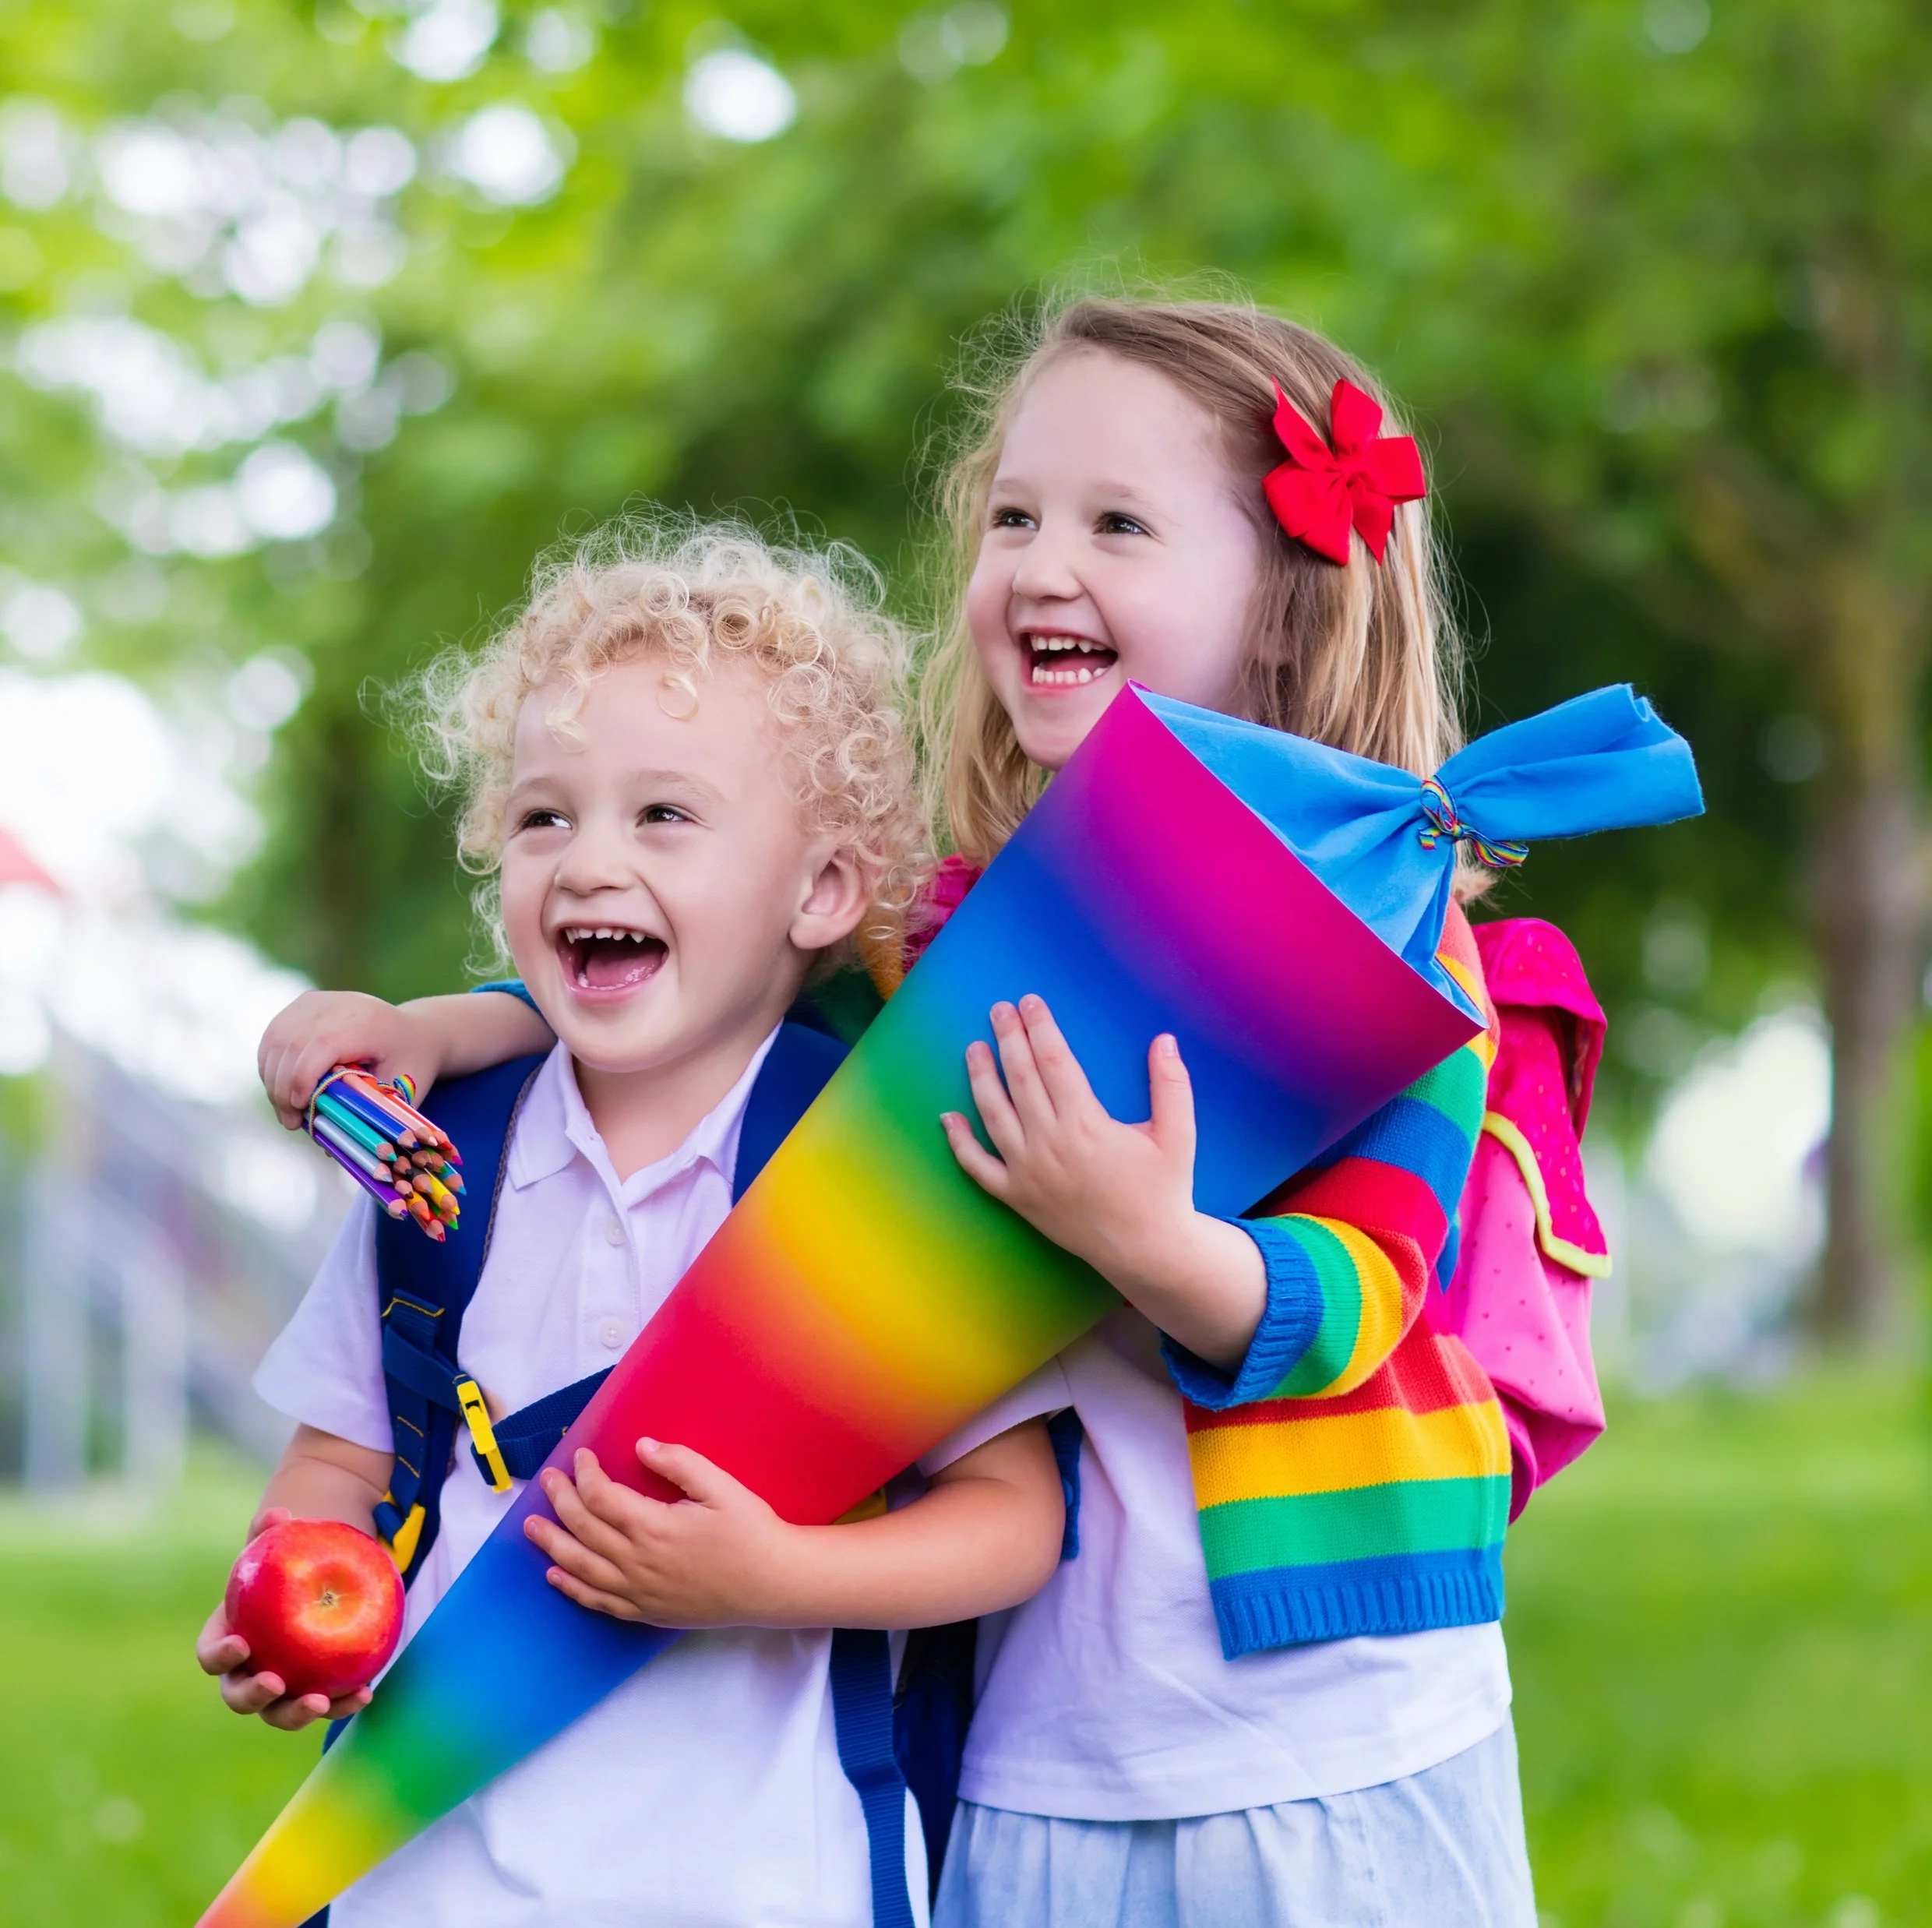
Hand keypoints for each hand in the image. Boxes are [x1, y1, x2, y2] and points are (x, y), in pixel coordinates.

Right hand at [195, 1510, 374, 1729]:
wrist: (312, 1582)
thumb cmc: (283, 1564)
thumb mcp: (275, 1545)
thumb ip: (269, 1530)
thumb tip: (278, 1513)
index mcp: (226, 1640)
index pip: (211, 1657)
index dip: (220, 1656)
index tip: (242, 1645)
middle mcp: (245, 1673)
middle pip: (238, 1697)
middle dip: (253, 1696)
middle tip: (276, 1684)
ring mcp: (278, 1690)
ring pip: (278, 1713)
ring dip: (296, 1714)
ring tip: (321, 1702)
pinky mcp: (310, 1693)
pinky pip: (324, 1704)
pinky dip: (342, 1704)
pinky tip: (366, 1693)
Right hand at [257, 990, 437, 1129]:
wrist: (415, 1030)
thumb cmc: (411, 1064)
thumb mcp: (402, 1090)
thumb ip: (366, 1114)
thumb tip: (327, 1147)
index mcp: (367, 1022)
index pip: (320, 1045)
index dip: (301, 1080)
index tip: (298, 1111)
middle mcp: (340, 1004)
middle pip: (292, 1044)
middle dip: (282, 1088)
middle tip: (289, 1122)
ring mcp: (319, 1001)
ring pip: (277, 1040)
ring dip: (272, 1078)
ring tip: (285, 1109)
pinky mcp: (305, 1003)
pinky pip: (275, 1034)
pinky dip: (272, 1063)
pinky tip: (281, 1087)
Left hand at [525, 1442, 801, 1628]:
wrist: (772, 1584)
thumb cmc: (751, 1531)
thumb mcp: (721, 1487)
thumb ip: (679, 1464)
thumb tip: (642, 1446)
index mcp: (654, 1526)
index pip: (602, 1497)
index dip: (585, 1475)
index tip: (581, 1457)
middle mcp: (637, 1561)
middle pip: (583, 1528)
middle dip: (560, 1500)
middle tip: (547, 1480)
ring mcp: (638, 1591)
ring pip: (580, 1566)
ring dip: (552, 1544)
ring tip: (530, 1526)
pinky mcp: (644, 1611)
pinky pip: (597, 1601)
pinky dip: (571, 1588)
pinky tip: (555, 1575)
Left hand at [941, 996, 1198, 1281]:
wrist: (1146, 1250)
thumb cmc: (1164, 1190)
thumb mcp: (1178, 1135)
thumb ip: (1171, 1085)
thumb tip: (1163, 1039)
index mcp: (1086, 1124)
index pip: (1053, 1061)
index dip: (1040, 1027)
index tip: (1030, 1002)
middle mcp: (1049, 1145)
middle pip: (1020, 1078)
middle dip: (1007, 1038)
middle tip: (998, 1009)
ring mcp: (1028, 1173)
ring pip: (993, 1115)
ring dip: (981, 1077)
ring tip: (974, 1048)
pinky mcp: (1018, 1198)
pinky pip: (979, 1168)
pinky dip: (959, 1143)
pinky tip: (947, 1117)